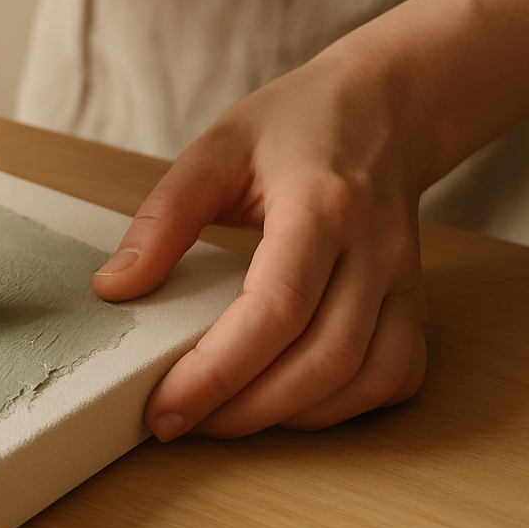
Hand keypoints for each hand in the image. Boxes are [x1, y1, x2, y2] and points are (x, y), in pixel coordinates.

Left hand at [92, 44, 427, 438]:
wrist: (384, 105)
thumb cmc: (297, 122)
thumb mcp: (216, 150)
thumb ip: (163, 219)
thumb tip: (115, 288)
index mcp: (321, 204)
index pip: (277, 307)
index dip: (219, 371)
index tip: (164, 407)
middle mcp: (374, 248)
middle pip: (324, 359)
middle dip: (246, 410)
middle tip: (180, 421)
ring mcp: (403, 278)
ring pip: (366, 378)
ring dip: (292, 417)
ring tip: (224, 417)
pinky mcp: (413, 298)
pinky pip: (396, 375)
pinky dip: (344, 406)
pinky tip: (292, 401)